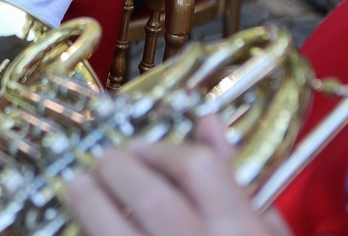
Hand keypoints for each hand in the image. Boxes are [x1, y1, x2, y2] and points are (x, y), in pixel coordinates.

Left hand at [67, 115, 288, 235]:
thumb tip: (205, 122)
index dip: (161, 149)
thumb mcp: (268, 230)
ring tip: (79, 187)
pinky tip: (89, 227)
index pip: (199, 168)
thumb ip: (236, 180)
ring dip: (90, 204)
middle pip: (150, 196)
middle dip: (117, 168)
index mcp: (241, 231)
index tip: (139, 147)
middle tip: (101, 160)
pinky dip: (95, 235)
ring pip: (116, 233)